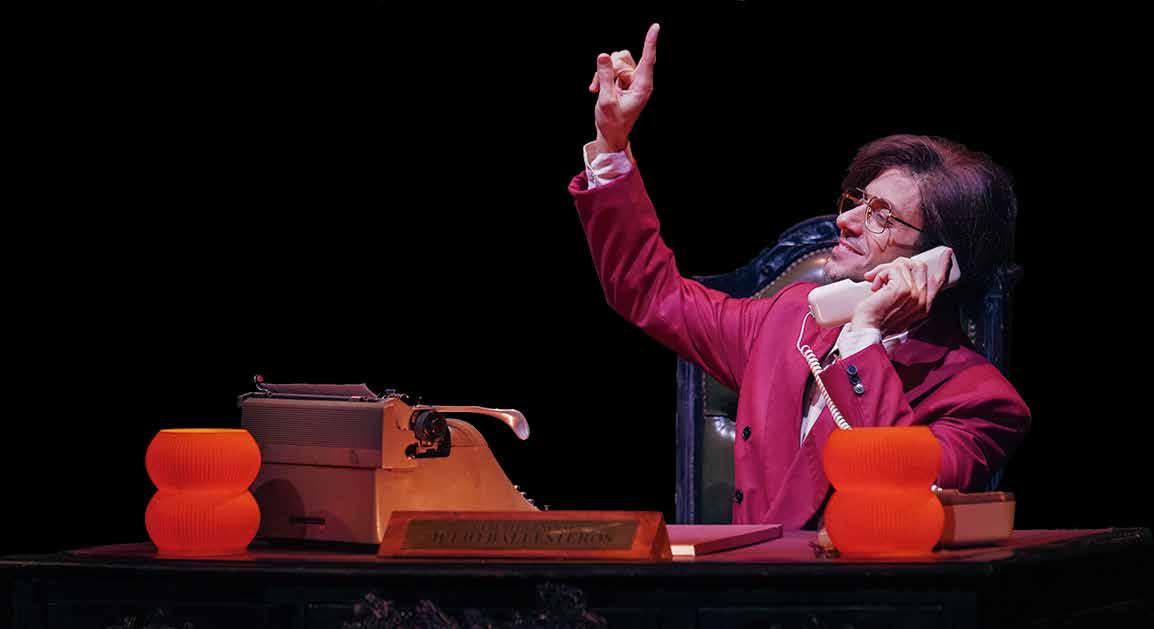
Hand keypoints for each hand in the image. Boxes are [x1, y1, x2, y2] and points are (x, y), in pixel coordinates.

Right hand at [587, 23, 658, 153]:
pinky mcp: (623, 80)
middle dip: (608, 69)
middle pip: (623, 59)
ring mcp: (631, 79)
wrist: (610, 134)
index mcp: (642, 87)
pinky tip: (595, 88)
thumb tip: (603, 55)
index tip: (655, 27)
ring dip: (604, 72)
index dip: (650, 42)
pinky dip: (602, 75)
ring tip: (596, 88)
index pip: (648, 60)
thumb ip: (605, 77)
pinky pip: (611, 67)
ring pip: (617, 60)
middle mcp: (639, 81)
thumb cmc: (612, 123)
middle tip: (598, 87)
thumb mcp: (606, 100)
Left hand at [852, 249, 953, 333]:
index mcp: (923, 305)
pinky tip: (875, 287)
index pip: (939, 282)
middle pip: (919, 266)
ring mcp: (914, 293)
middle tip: (881, 276)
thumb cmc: (876, 320)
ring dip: (884, 270)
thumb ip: (903, 293)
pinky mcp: (903, 289)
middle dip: (897, 265)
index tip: (947, 253)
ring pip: (904, 264)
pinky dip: (879, 274)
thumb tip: (894, 273)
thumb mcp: (896, 308)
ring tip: (876, 284)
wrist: (867, 330)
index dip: (943, 265)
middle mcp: (922, 299)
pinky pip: (893, 268)